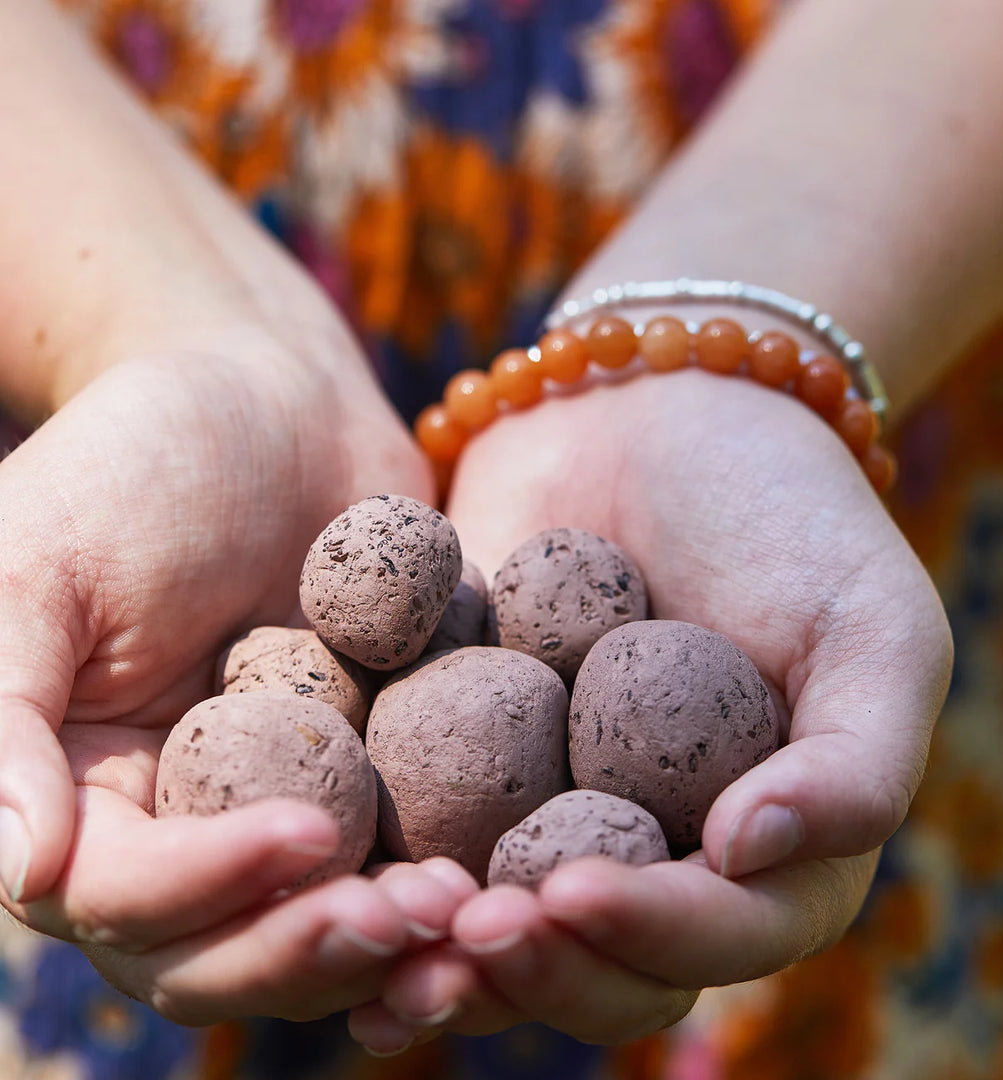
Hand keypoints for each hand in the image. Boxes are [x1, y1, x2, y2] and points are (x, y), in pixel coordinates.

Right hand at [0, 332, 468, 1023]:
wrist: (273, 401)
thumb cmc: (138, 457)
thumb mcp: (35, 561)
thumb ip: (2, 712)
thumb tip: (23, 872)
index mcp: (83, 788)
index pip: (127, 894)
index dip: (212, 887)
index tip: (312, 835)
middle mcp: (178, 821)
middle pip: (226, 947)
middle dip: (312, 948)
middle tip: (414, 918)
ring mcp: (284, 801)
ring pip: (319, 920)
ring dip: (392, 940)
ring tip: (471, 913)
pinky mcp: (372, 772)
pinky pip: (401, 851)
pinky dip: (445, 877)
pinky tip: (504, 875)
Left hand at [348, 367, 951, 1046]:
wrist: (663, 404)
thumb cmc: (792, 515)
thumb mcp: (877, 629)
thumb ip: (859, 763)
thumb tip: (752, 857)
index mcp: (759, 843)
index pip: (716, 932)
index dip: (651, 934)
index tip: (576, 892)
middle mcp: (651, 842)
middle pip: (597, 956)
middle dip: (536, 963)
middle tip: (471, 930)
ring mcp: (551, 801)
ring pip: (500, 917)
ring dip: (444, 949)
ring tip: (388, 937)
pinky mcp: (463, 747)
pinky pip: (421, 824)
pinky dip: (383, 869)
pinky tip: (333, 888)